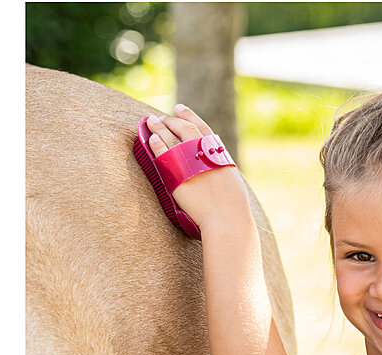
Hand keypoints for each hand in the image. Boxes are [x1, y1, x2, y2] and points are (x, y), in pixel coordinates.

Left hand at [146, 104, 251, 231]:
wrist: (226, 218)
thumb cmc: (232, 207)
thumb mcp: (232, 180)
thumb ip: (220, 167)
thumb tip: (215, 164)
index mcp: (218, 152)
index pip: (202, 127)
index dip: (189, 116)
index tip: (179, 108)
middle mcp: (204, 152)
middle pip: (184, 128)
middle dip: (171, 120)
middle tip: (161, 117)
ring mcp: (190, 162)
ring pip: (170, 137)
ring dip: (159, 126)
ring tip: (150, 121)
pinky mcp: (177, 175)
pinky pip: (163, 154)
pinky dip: (156, 143)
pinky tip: (150, 138)